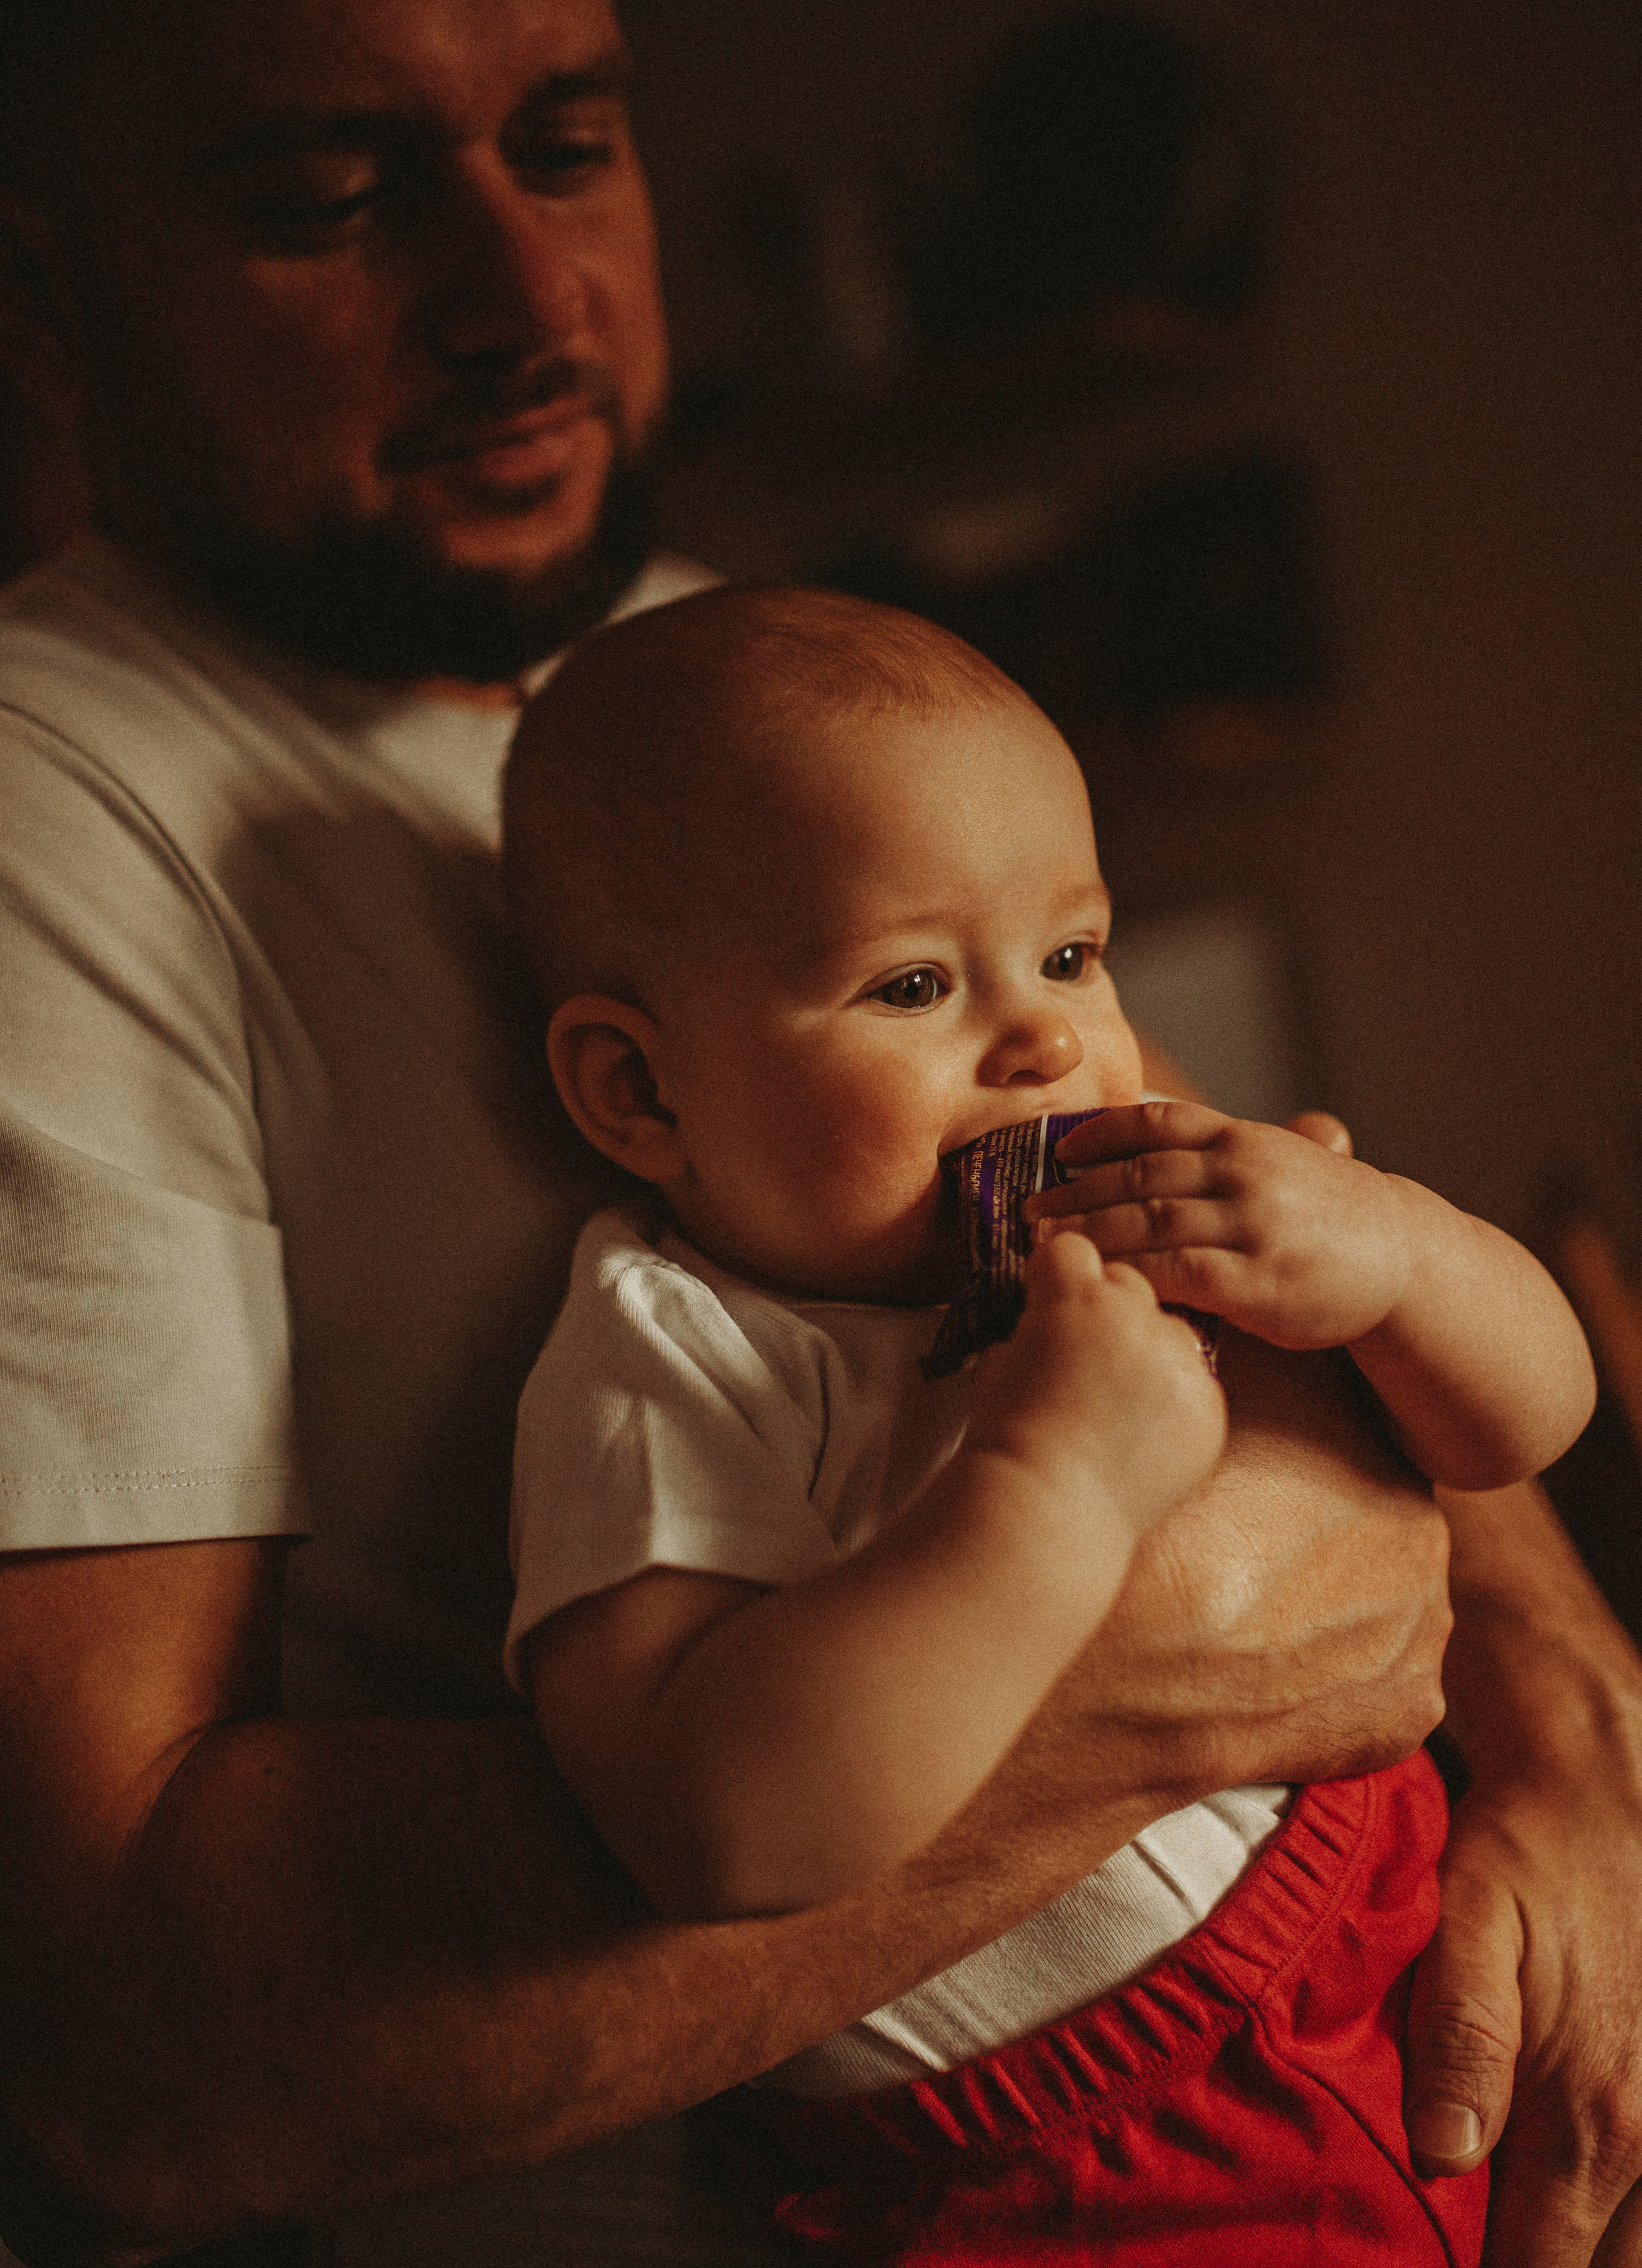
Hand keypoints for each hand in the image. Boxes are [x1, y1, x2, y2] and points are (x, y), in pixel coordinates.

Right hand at [967, 1231, 1227, 1538]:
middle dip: (1107, 1307)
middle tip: (1085, 1355)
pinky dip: (1174, 1399)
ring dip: (1148, 1350)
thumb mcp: (999, 1360)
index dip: (1057, 1276)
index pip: (1073, 1251)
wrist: (1049, 1509)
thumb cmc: (1009, 1438)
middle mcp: (1136, 1316)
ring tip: (1118, 1401)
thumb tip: (1045, 1323)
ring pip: (1169, 1330)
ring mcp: (1179, 1361)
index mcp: (1075, 1296)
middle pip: (1129, 1281)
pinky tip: (1144, 1432)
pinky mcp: (1209, 1405)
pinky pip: (1195, 1381)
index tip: (1049, 1300)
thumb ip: (1033, 1325)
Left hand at [1026, 1099, 1413, 1350]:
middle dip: (1075, 1193)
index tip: (1057, 1149)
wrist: (1401, 1260)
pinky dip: (1131, 1276)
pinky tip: (1099, 1285)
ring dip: (1088, 1234)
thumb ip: (1223, 1152)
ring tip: (1045, 1250)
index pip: (1158, 1122)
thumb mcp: (1282, 1162)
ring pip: (1148, 1223)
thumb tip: (1157, 1143)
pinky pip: (1177, 1274)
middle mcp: (1244, 1173)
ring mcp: (1251, 1225)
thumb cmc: (1330, 1216)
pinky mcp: (1257, 1281)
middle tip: (1026, 1212)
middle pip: (1138, 1175)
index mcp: (1243, 1140)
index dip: (1100, 1133)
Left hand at [1403, 1482, 1641, 2265]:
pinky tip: (1581, 2191)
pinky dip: (1624, 2210)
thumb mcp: (1468, 1929)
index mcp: (1591, 2117)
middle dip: (1541, 2262)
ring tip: (1517, 2221)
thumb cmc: (1526, 1859)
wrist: (1613, 1789)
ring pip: (1640, 2245)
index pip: (1540, 2266)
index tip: (1439, 2264)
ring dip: (1587, 2241)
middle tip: (1471, 2245)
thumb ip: (1458, 2044)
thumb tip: (1440, 2158)